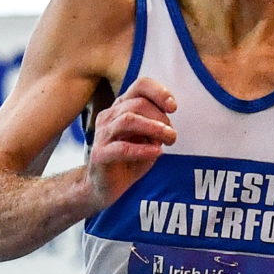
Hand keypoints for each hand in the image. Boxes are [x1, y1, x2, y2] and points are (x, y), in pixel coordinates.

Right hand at [87, 76, 176, 206]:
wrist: (104, 187)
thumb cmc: (128, 160)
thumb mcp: (147, 139)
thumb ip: (156, 127)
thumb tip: (167, 123)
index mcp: (121, 107)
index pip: (140, 86)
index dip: (159, 92)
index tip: (173, 107)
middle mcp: (109, 116)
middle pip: (138, 103)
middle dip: (160, 117)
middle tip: (172, 135)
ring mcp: (102, 134)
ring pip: (128, 120)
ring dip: (154, 128)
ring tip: (169, 139)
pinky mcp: (100, 154)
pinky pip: (122, 148)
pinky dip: (142, 149)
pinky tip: (156, 152)